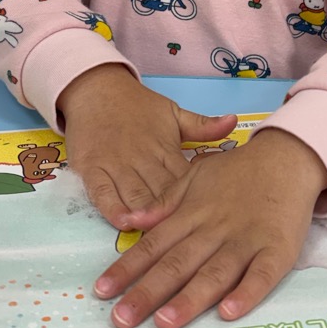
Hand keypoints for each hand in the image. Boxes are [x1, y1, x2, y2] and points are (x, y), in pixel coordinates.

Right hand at [58, 65, 236, 230]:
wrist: (97, 89)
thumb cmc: (138, 107)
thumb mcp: (173, 113)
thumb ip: (202, 125)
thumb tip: (234, 121)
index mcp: (166, 149)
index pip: (186, 179)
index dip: (197, 200)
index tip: (212, 220)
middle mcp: (143, 159)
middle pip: (161, 192)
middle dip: (173, 215)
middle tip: (187, 238)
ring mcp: (116, 164)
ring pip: (134, 194)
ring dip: (145, 214)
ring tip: (157, 234)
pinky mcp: (92, 168)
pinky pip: (102, 191)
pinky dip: (112, 207)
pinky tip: (123, 221)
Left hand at [93, 129, 326, 327]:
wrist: (287, 157)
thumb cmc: (237, 173)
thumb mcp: (195, 177)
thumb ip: (165, 203)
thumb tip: (131, 220)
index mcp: (192, 214)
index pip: (153, 245)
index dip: (127, 268)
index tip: (103, 291)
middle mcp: (214, 229)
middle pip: (177, 264)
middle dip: (148, 293)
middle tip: (122, 319)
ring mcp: (247, 240)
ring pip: (215, 273)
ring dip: (190, 298)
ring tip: (165, 322)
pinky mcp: (278, 249)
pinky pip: (262, 275)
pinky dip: (246, 293)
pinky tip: (228, 313)